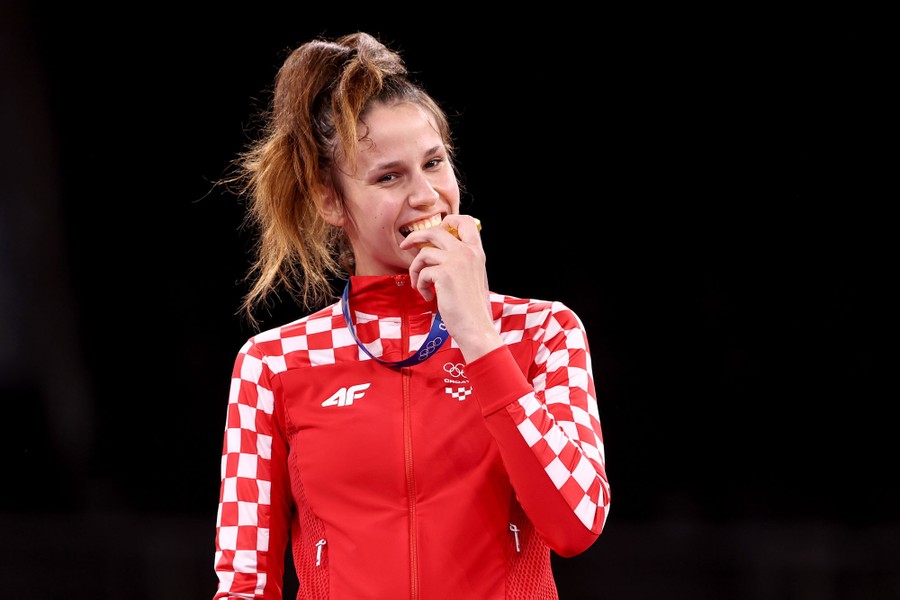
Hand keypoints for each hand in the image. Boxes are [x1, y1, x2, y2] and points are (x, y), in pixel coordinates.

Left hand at [400, 215, 502, 361]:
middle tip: (405, 246)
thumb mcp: (470, 276)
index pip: (465, 221)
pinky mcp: (445, 273)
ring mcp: (457, 260)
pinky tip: (430, 297)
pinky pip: (421, 273)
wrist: (475, 326)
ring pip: (424, 253)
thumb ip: (459, 261)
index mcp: (476, 251)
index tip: (435, 230)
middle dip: (416, 237)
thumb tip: (434, 252)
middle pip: (436, 231)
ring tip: (421, 286)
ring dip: (416, 270)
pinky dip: (420, 285)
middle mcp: (468, 252)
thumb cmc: (470, 306)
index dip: (448, 221)